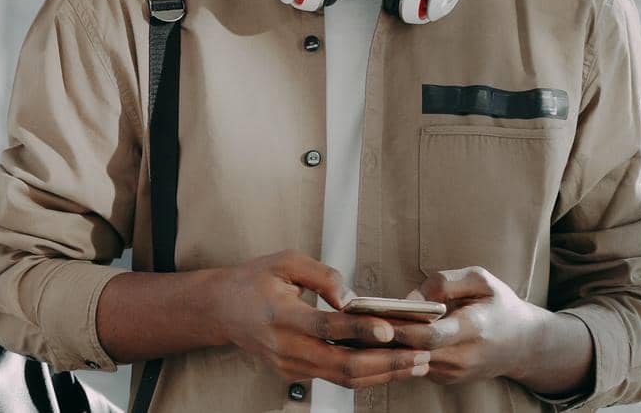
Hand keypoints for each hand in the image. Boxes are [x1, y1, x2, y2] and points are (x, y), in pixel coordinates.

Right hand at [201, 250, 431, 389]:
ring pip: (343, 378)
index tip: (391, 330)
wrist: (221, 309)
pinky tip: (390, 366)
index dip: (361, 330)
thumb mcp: (284, 262)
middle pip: (342, 364)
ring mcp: (290, 364)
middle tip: (419, 355)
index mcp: (280, 315)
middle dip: (386, 363)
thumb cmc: (254, 280)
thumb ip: (322, 276)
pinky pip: (335, 378)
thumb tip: (352, 298)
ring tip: (415, 365)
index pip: (327, 327)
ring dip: (383, 374)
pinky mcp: (294, 373)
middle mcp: (285, 346)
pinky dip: (367, 374)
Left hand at [391, 267, 547, 384]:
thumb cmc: (499, 305)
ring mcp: (455, 372)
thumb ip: (443, 282)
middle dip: (389, 334)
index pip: (429, 336)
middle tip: (369, 315)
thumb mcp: (479, 280)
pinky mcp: (447, 378)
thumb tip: (409, 299)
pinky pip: (415, 363)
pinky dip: (404, 349)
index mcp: (473, 328)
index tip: (379, 313)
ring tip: (379, 321)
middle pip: (414, 350)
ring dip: (394, 342)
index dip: (401, 326)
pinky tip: (399, 332)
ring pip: (410, 359)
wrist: (523, 343)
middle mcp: (464, 356)